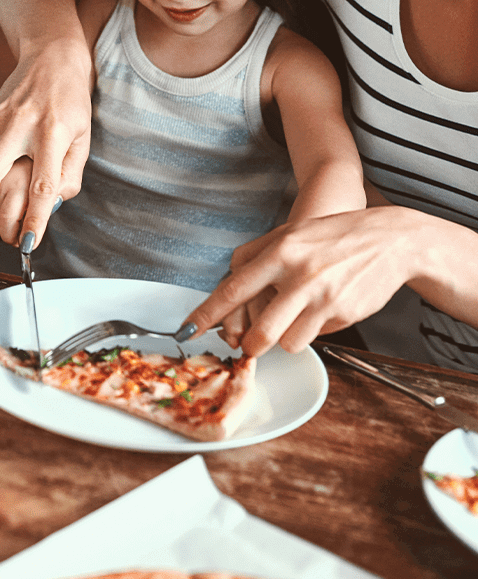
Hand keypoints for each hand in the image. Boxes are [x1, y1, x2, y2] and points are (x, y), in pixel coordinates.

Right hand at [0, 41, 91, 237]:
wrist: (51, 54)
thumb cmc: (71, 97)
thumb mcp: (82, 136)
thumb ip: (69, 172)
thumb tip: (51, 204)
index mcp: (52, 131)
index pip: (40, 185)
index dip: (34, 218)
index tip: (29, 242)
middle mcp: (20, 124)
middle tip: (0, 229)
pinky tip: (0, 179)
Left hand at [185, 207, 426, 356]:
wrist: (389, 239)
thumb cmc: (332, 235)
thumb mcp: (290, 232)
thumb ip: (255, 255)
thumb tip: (228, 284)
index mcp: (279, 251)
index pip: (233, 290)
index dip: (208, 314)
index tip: (188, 329)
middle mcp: (298, 275)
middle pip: (260, 332)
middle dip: (250, 346)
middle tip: (248, 345)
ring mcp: (322, 297)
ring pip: (288, 342)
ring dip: (286, 338)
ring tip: (297, 317)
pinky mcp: (344, 314)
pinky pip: (316, 337)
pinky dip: (314, 332)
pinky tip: (323, 310)